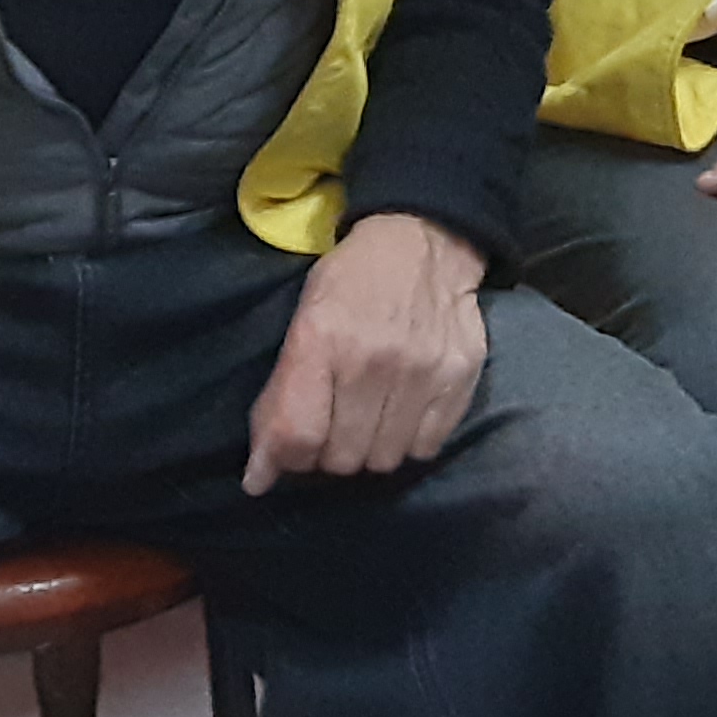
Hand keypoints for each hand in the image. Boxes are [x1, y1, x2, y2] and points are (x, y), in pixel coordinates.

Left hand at [242, 211, 486, 491]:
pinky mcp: (459, 379)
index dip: (284, 459)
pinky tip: (401, 412)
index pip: (297, 434)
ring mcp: (422, 372)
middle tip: (331, 427)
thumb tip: (257, 478)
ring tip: (367, 420)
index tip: (287, 455)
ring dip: (368, 449)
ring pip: (384, 460)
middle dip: (327, 453)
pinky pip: (425, 447)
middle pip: (341, 458)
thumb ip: (279, 396)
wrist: (424, 238)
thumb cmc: (351, 280)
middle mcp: (373, 360)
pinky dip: (407, 441)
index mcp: (322, 339)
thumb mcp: (302, 320)